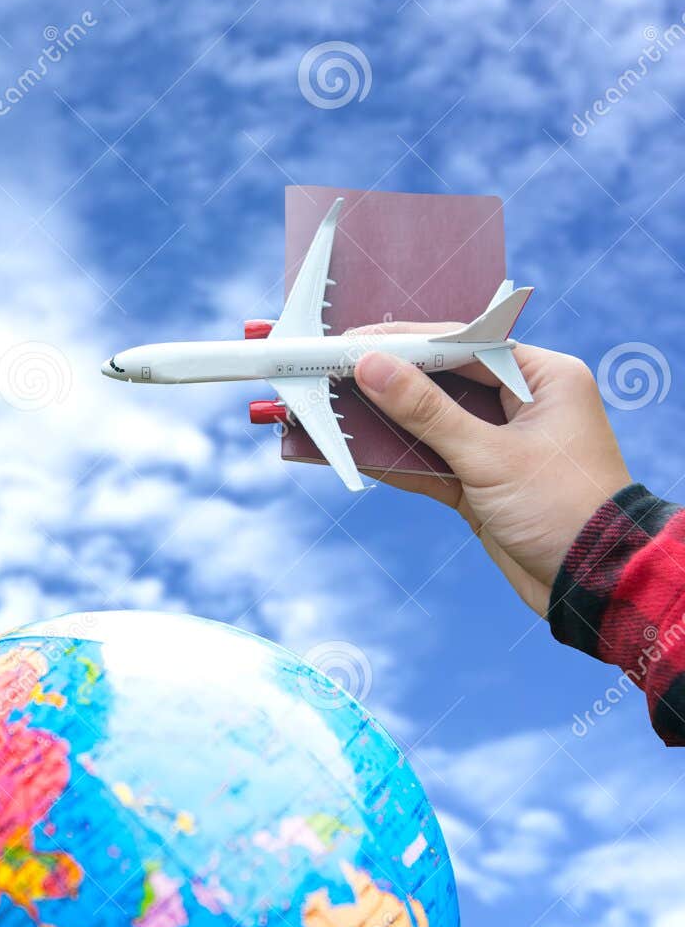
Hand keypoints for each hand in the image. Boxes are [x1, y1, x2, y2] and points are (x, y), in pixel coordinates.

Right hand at [343, 324, 631, 613]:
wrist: (594, 584)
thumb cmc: (563, 509)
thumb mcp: (490, 457)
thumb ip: (426, 412)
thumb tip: (372, 367)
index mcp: (544, 378)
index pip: (465, 344)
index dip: (407, 343)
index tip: (355, 343)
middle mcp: (523, 403)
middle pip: (442, 380)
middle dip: (389, 380)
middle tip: (335, 370)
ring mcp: (501, 444)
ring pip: (430, 422)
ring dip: (386, 421)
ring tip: (333, 408)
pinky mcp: (482, 481)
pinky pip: (430, 460)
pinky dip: (396, 459)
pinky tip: (353, 452)